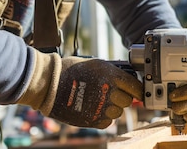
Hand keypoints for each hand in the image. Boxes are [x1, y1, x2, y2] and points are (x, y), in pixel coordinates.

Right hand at [18, 49, 141, 128]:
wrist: (50, 84)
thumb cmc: (70, 70)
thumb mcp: (95, 64)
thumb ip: (112, 73)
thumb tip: (126, 81)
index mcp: (111, 75)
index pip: (135, 86)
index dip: (137, 90)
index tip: (137, 92)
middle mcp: (110, 92)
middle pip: (127, 101)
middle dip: (122, 98)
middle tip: (112, 95)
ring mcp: (102, 107)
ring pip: (118, 113)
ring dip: (112, 108)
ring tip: (99, 101)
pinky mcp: (93, 119)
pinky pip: (108, 122)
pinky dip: (104, 117)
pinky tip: (94, 108)